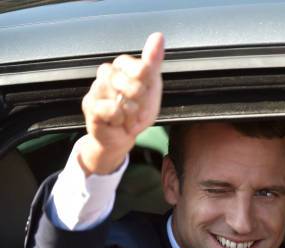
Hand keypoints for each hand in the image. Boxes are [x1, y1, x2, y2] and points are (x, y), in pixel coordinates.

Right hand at [79, 32, 164, 174]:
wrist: (122, 138)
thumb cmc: (136, 112)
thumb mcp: (151, 88)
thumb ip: (153, 62)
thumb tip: (158, 36)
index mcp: (123, 66)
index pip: (141, 67)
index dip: (147, 85)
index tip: (145, 92)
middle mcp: (107, 73)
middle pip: (134, 84)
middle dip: (141, 103)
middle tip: (135, 109)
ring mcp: (96, 88)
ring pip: (124, 99)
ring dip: (131, 114)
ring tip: (125, 116)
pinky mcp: (89, 105)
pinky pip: (112, 110)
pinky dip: (120, 119)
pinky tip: (115, 121)